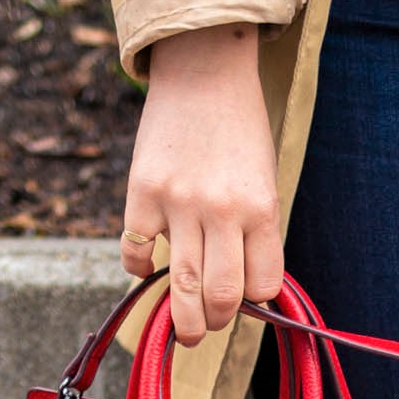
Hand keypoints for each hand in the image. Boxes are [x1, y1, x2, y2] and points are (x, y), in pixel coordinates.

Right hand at [120, 24, 282, 349]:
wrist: (203, 70)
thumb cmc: (239, 129)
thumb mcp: (263, 178)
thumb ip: (254, 230)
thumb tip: (239, 288)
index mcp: (261, 208)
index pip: (262, 285)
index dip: (253, 302)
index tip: (243, 298)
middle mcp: (222, 210)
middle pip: (220, 296)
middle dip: (214, 323)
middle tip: (206, 327)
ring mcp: (178, 203)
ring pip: (180, 287)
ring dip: (181, 319)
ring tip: (182, 327)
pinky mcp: (141, 193)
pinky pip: (135, 254)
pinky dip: (139, 271)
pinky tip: (147, 267)